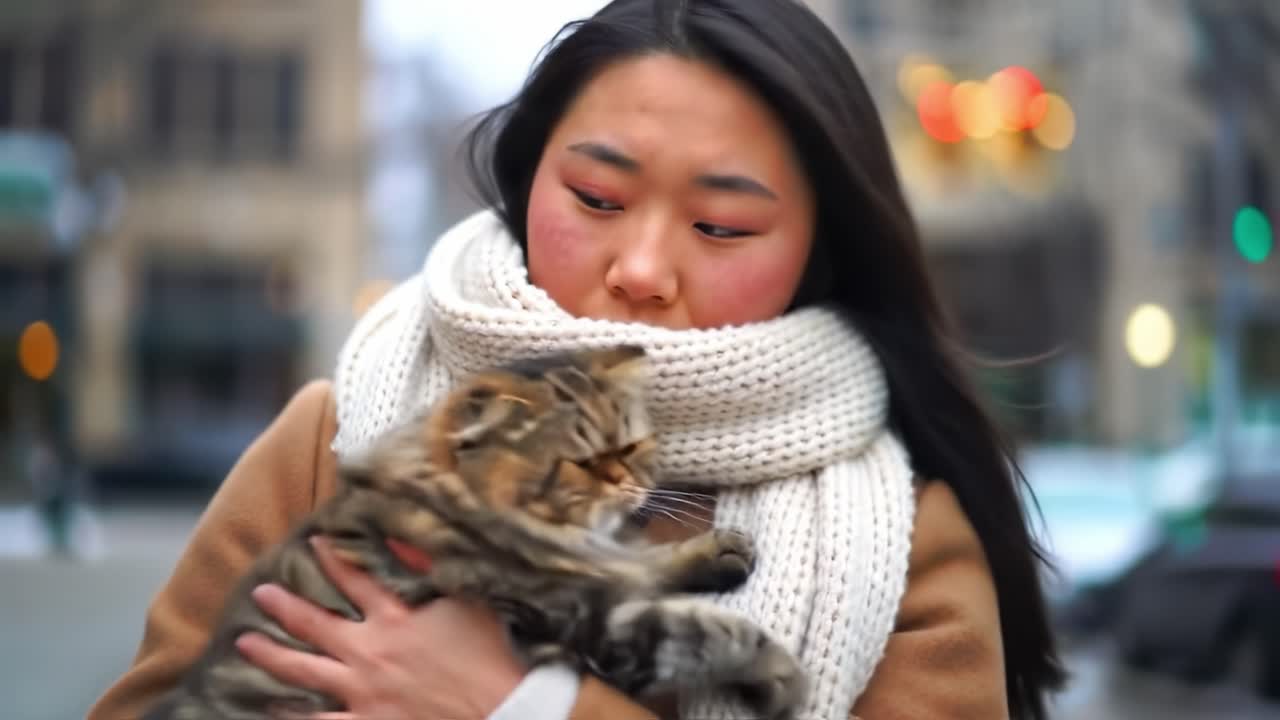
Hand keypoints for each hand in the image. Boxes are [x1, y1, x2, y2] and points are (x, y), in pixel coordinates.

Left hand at [235, 537, 527, 719]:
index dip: (331, 559)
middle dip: (284, 606)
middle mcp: (370, 652)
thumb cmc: (488, 657)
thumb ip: (429, 569)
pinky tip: (272, 709)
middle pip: (315, 624)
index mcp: (395, 619)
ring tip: (245, 643)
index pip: (355, 580)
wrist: (499, 712)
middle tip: (261, 592)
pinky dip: (292, 716)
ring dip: (271, 656)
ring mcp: (362, 692)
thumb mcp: (467, 602)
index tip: (311, 542)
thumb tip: (400, 537)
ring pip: (303, 671)